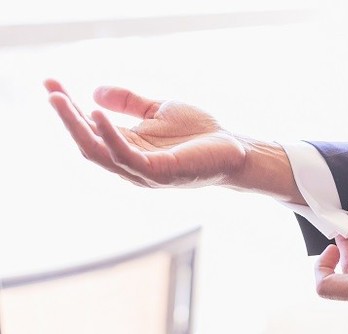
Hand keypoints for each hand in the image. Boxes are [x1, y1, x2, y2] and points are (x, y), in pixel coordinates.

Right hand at [45, 79, 304, 202]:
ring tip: (60, 99)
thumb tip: (95, 91)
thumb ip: (130, 102)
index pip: (92, 130)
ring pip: (99, 152)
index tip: (51, 83)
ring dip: (77, 127)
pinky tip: (97, 114)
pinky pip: (127, 156)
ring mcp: (143, 172)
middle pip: (88, 143)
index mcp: (129, 149)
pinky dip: (110, 136)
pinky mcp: (160, 173)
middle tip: (49, 90)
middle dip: (66, 117)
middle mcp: (131, 164)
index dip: (70, 108)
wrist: (235, 148)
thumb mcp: (159, 110)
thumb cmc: (201, 134)